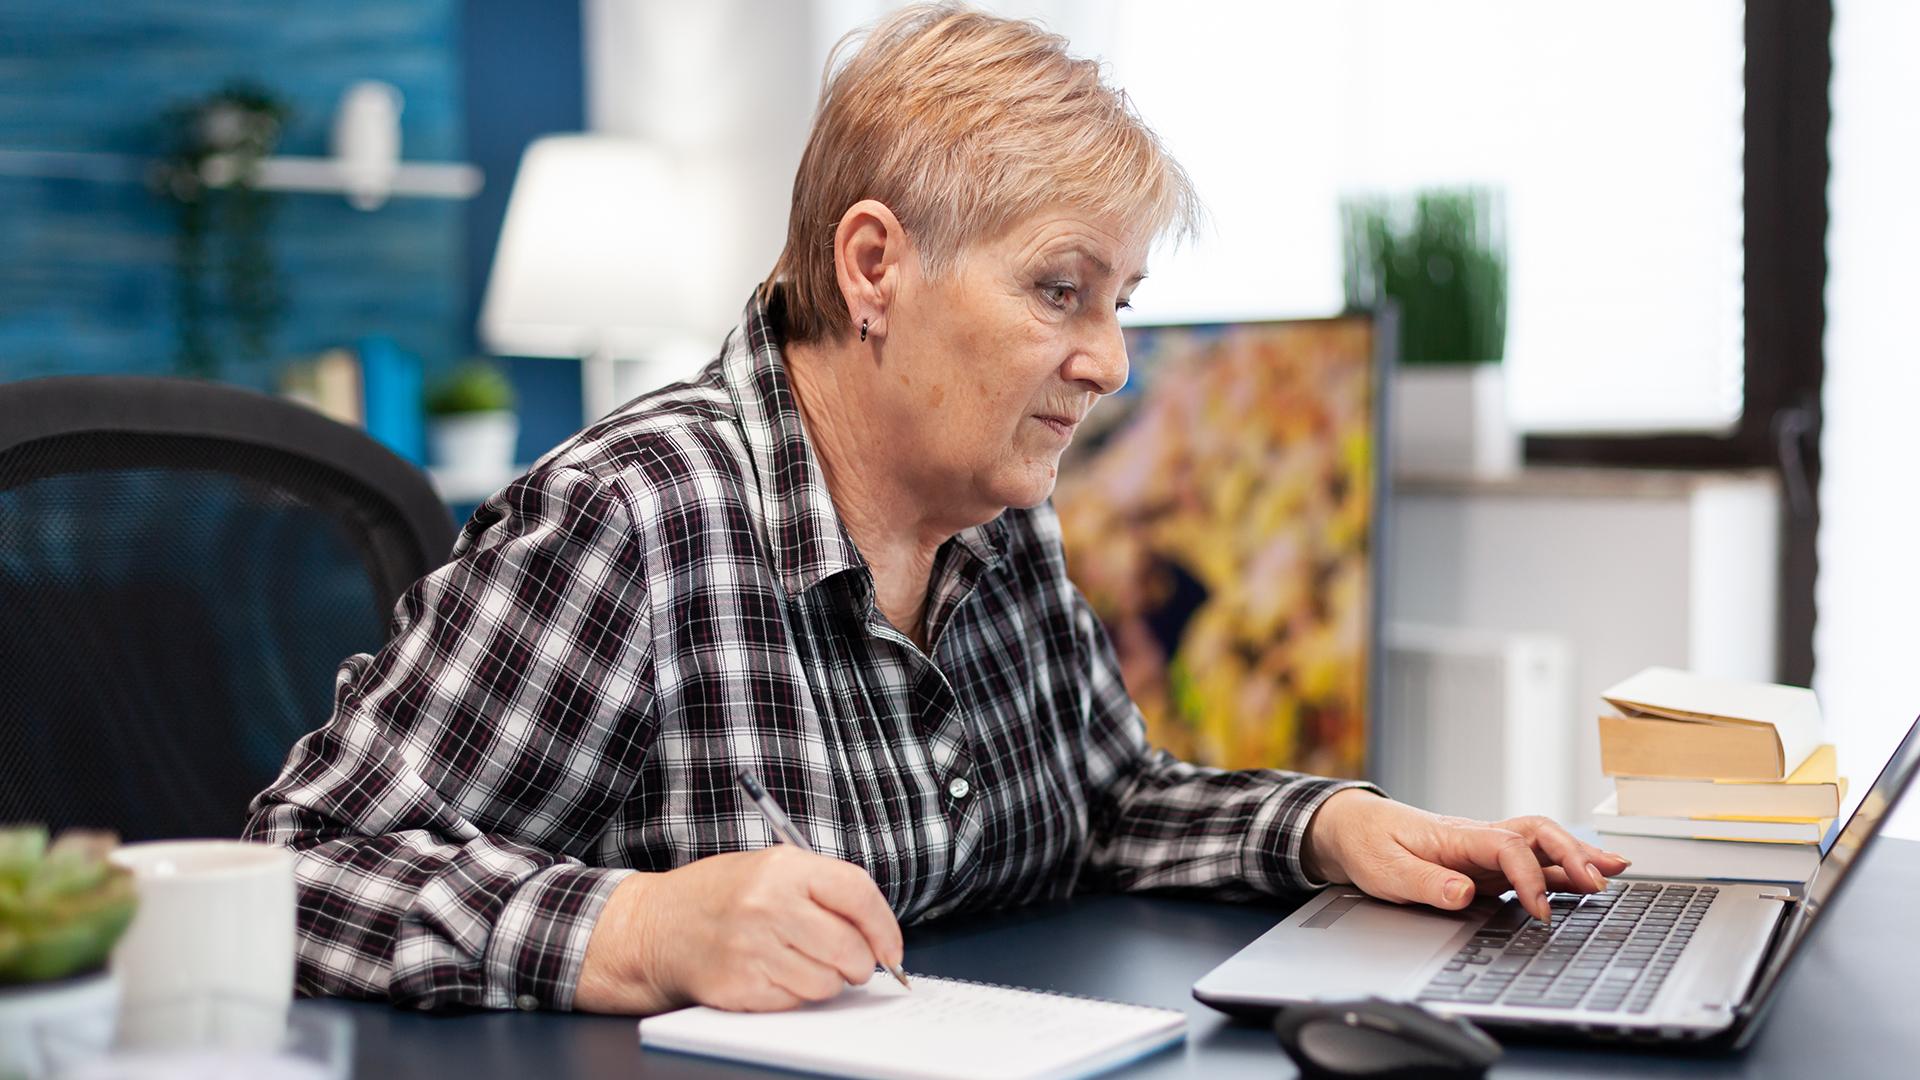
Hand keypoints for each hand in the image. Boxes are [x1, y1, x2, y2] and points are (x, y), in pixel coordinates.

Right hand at [574, 845, 903, 1013]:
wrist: (657, 926)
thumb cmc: (721, 896)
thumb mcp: (772, 869)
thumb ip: (823, 890)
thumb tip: (877, 933)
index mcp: (784, 868)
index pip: (858, 894)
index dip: (884, 926)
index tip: (891, 948)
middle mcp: (769, 905)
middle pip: (849, 947)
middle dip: (860, 963)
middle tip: (851, 963)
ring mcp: (753, 947)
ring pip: (827, 982)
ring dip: (827, 982)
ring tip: (803, 964)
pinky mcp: (740, 985)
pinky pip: (796, 1002)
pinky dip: (796, 995)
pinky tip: (776, 975)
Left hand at [1302, 790, 1632, 922]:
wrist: (1352, 828)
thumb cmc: (1369, 845)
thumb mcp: (1385, 870)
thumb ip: (1425, 882)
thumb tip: (1463, 893)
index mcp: (1455, 836)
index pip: (1507, 847)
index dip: (1530, 877)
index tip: (1540, 910)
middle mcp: (1477, 838)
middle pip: (1537, 833)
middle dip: (1573, 854)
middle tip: (1601, 881)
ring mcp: (1484, 849)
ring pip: (1541, 843)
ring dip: (1578, 855)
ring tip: (1617, 872)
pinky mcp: (1486, 863)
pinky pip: (1533, 862)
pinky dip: (1563, 869)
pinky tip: (1587, 880)